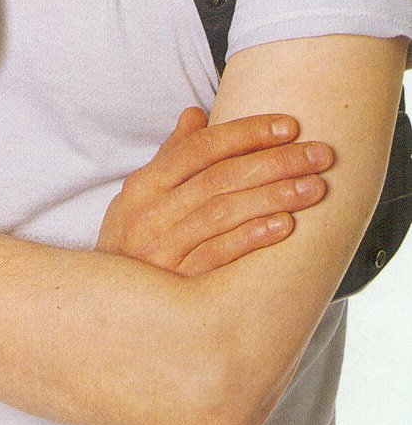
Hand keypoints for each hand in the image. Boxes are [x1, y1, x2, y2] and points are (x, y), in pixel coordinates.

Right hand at [97, 108, 332, 275]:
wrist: (104, 309)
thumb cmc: (132, 245)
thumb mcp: (141, 197)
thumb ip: (171, 156)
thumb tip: (195, 115)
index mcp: (145, 184)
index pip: (203, 147)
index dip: (248, 133)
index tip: (290, 126)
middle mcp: (151, 212)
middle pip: (221, 176)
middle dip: (275, 161)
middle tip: (320, 155)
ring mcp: (162, 248)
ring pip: (224, 211)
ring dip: (274, 196)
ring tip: (314, 187)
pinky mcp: (177, 283)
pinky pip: (220, 254)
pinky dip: (252, 236)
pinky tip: (285, 225)